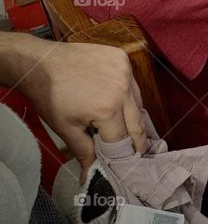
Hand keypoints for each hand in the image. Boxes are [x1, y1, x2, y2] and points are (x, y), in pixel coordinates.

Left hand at [14, 39, 145, 180]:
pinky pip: (132, 82)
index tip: (127, 163)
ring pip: (138, 100)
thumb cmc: (51, 98)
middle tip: (139, 151)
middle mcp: (123, 90)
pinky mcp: (123, 58)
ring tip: (127, 126)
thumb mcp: (66, 129)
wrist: (42, 64)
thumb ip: (84, 152)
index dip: (122, 153)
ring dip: (133, 115)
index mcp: (108, 110)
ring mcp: (125, 71)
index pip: (123, 138)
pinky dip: (128, 93)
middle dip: (137, 139)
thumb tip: (89, 176)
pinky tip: (118, 100)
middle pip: (137, 121)